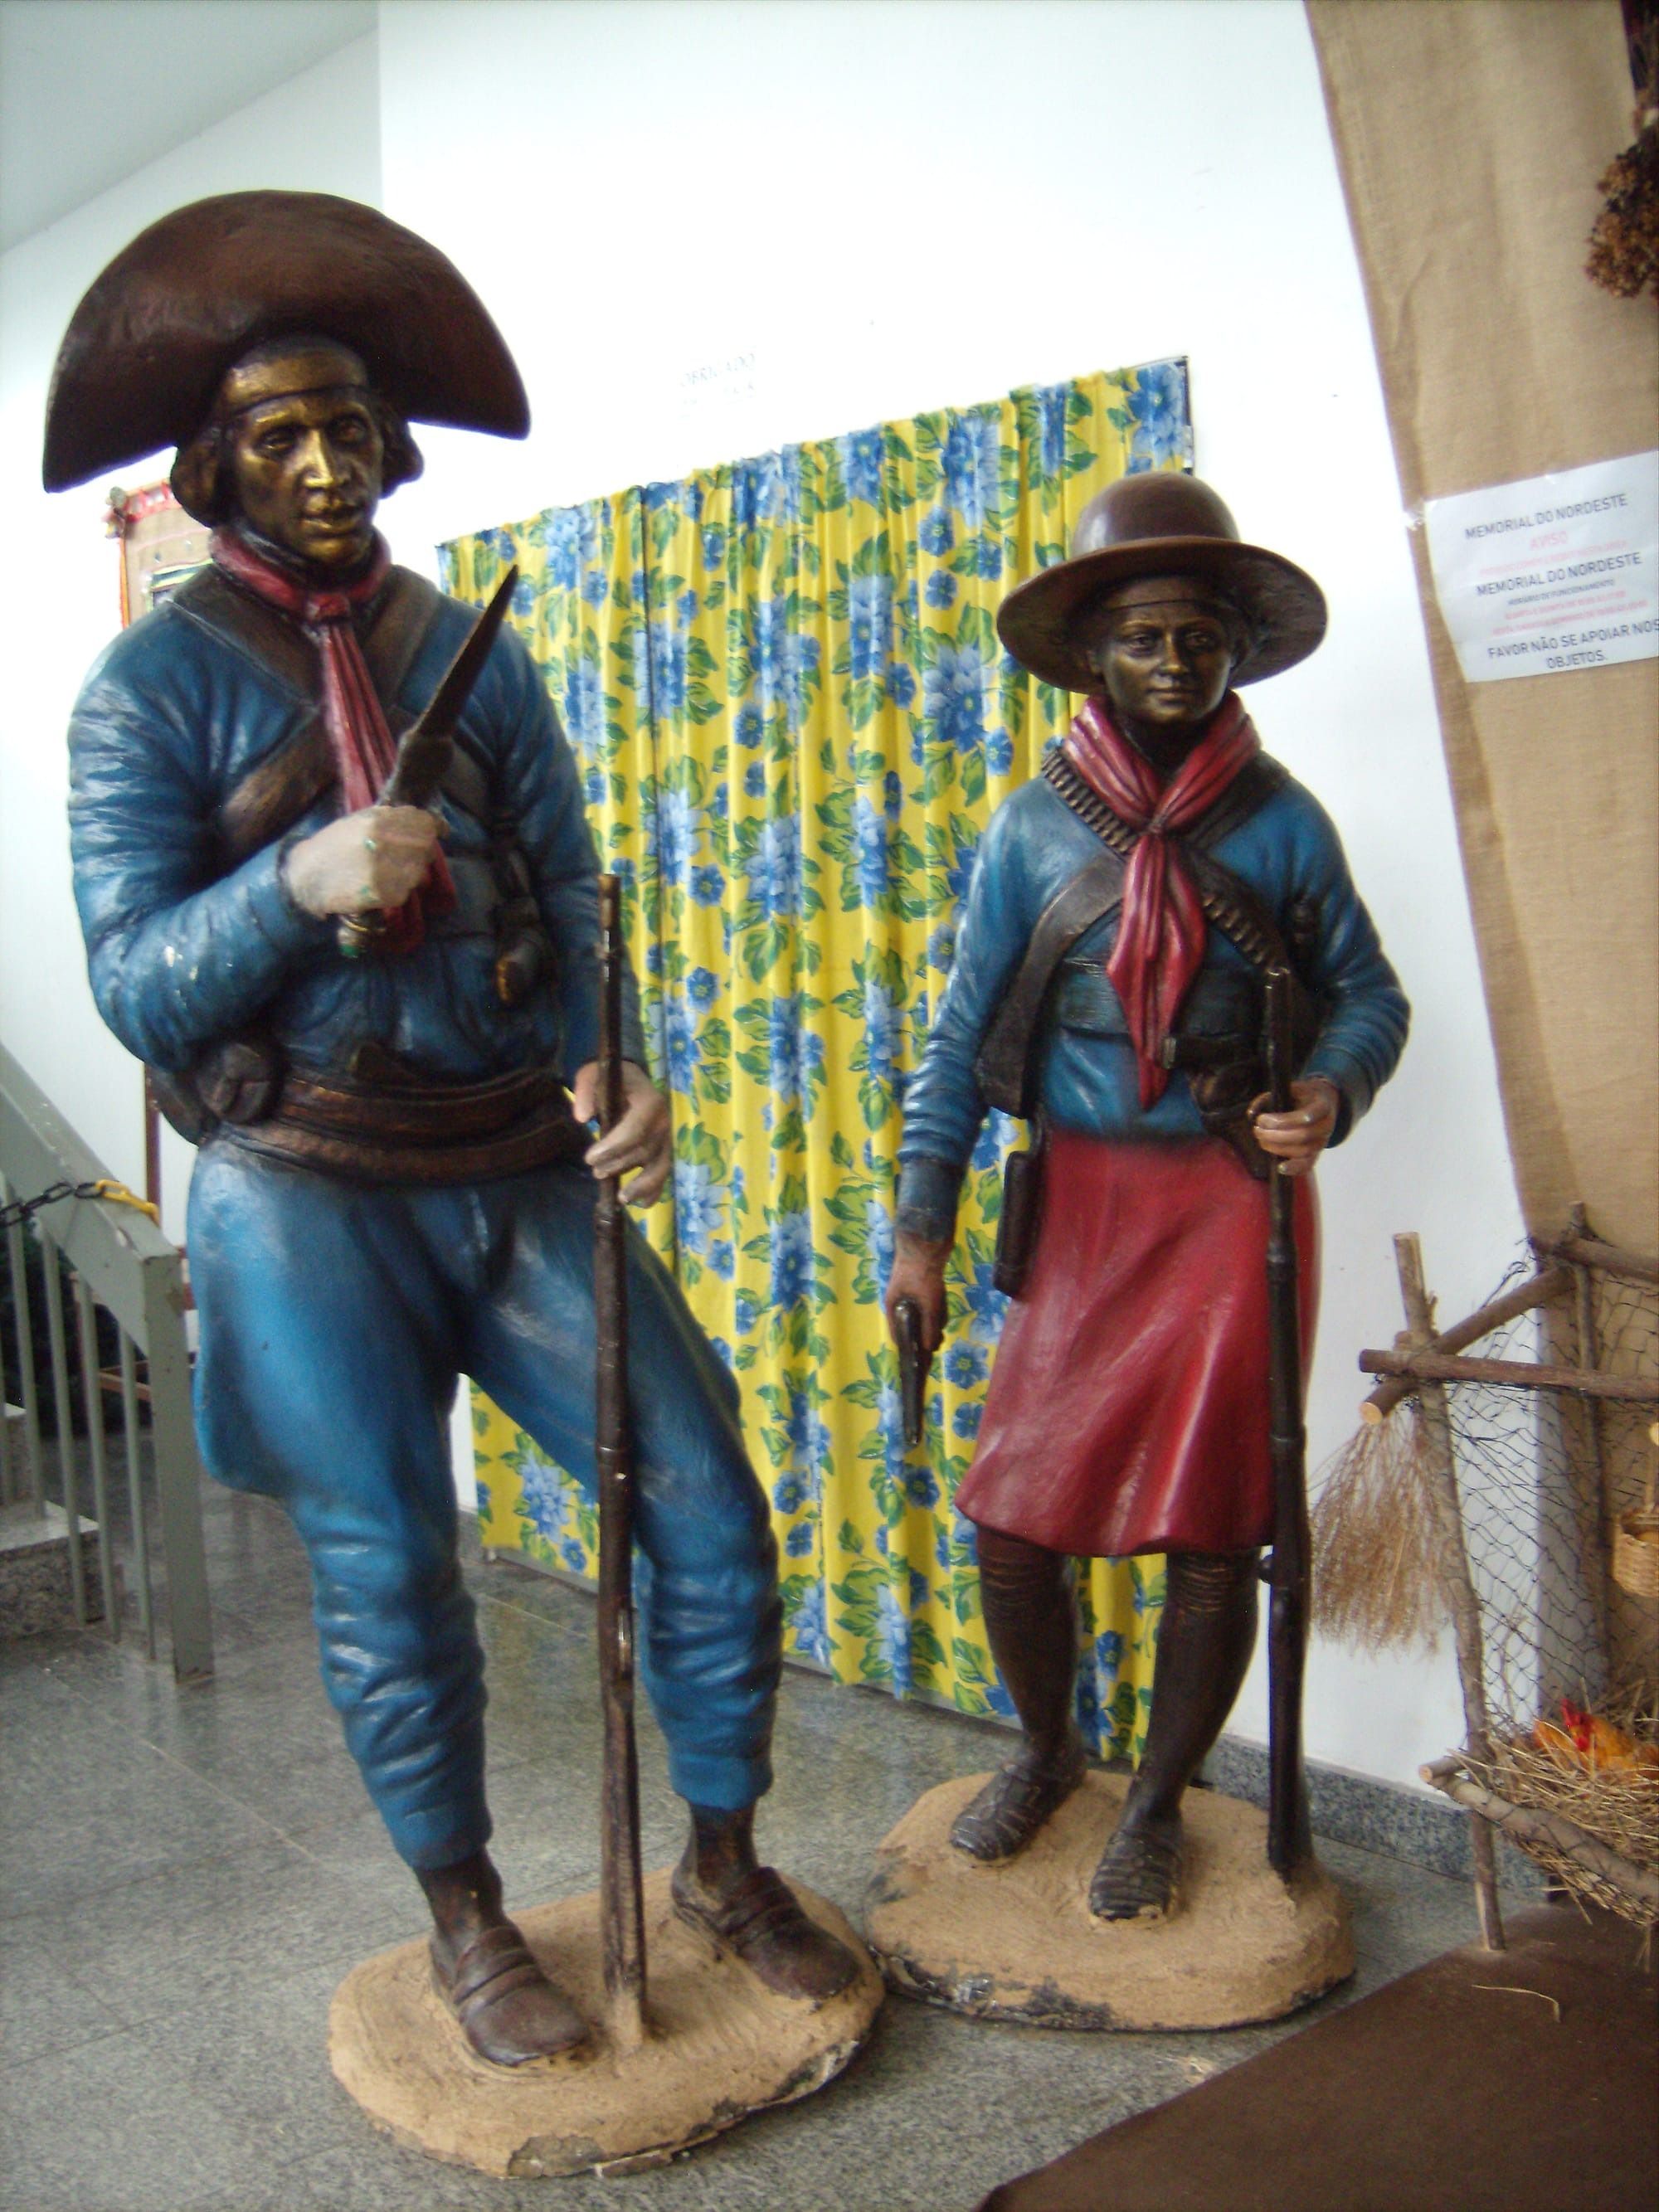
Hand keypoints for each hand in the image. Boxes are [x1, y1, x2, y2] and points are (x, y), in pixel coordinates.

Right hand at [283, 805, 441, 919]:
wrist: (307, 876)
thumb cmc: (334, 845)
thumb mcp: (359, 821)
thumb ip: (392, 818)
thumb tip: (433, 823)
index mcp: (378, 821)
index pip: (424, 823)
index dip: (432, 828)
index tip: (435, 832)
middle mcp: (383, 843)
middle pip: (425, 848)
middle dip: (420, 852)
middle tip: (404, 857)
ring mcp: (384, 870)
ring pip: (418, 872)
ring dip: (409, 873)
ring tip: (386, 872)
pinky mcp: (383, 894)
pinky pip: (405, 892)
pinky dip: (397, 891)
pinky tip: (379, 886)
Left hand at [572, 1059, 671, 1205]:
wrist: (632, 1081)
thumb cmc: (612, 1079)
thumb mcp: (593, 1075)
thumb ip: (585, 1091)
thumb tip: (582, 1117)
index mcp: (650, 1101)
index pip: (635, 1130)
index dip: (613, 1148)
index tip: (590, 1158)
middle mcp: (665, 1121)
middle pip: (644, 1151)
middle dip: (619, 1165)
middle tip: (596, 1172)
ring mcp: (668, 1138)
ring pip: (660, 1167)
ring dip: (641, 1186)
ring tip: (621, 1198)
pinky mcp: (666, 1150)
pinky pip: (665, 1174)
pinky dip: (655, 1191)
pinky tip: (640, 1204)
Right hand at [884, 1233, 950, 1354]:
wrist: (927, 1242)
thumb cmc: (921, 1274)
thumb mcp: (928, 1303)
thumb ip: (929, 1325)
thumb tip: (929, 1347)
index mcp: (894, 1305)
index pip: (897, 1333)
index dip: (907, 1346)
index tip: (919, 1358)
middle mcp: (900, 1300)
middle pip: (912, 1324)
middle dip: (925, 1332)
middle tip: (938, 1341)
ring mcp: (910, 1291)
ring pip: (922, 1313)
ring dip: (933, 1318)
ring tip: (941, 1322)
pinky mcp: (921, 1284)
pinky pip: (928, 1302)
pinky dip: (936, 1305)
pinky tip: (943, 1305)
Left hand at [1250, 1076, 1340, 1177]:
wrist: (1323, 1103)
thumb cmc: (1302, 1096)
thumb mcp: (1289, 1089)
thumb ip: (1268, 1099)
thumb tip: (1251, 1114)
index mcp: (1322, 1106)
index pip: (1306, 1116)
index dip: (1282, 1121)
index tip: (1261, 1119)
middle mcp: (1326, 1125)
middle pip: (1302, 1136)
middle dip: (1275, 1135)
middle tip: (1257, 1129)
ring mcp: (1323, 1141)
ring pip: (1302, 1151)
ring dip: (1277, 1148)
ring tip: (1261, 1139)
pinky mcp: (1317, 1154)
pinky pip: (1307, 1165)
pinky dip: (1293, 1168)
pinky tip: (1279, 1167)